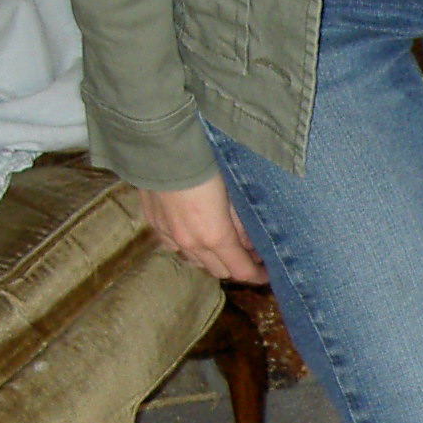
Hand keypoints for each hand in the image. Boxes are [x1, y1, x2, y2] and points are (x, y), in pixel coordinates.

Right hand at [139, 174, 266, 283]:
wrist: (162, 147)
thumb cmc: (206, 167)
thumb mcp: (236, 196)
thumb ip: (244, 226)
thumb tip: (251, 247)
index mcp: (215, 237)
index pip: (241, 271)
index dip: (258, 275)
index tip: (268, 272)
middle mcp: (191, 244)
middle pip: (220, 271)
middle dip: (238, 266)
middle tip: (251, 255)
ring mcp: (169, 236)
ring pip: (197, 262)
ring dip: (213, 260)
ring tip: (225, 246)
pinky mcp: (154, 226)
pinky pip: (176, 248)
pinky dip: (190, 249)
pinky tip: (197, 236)